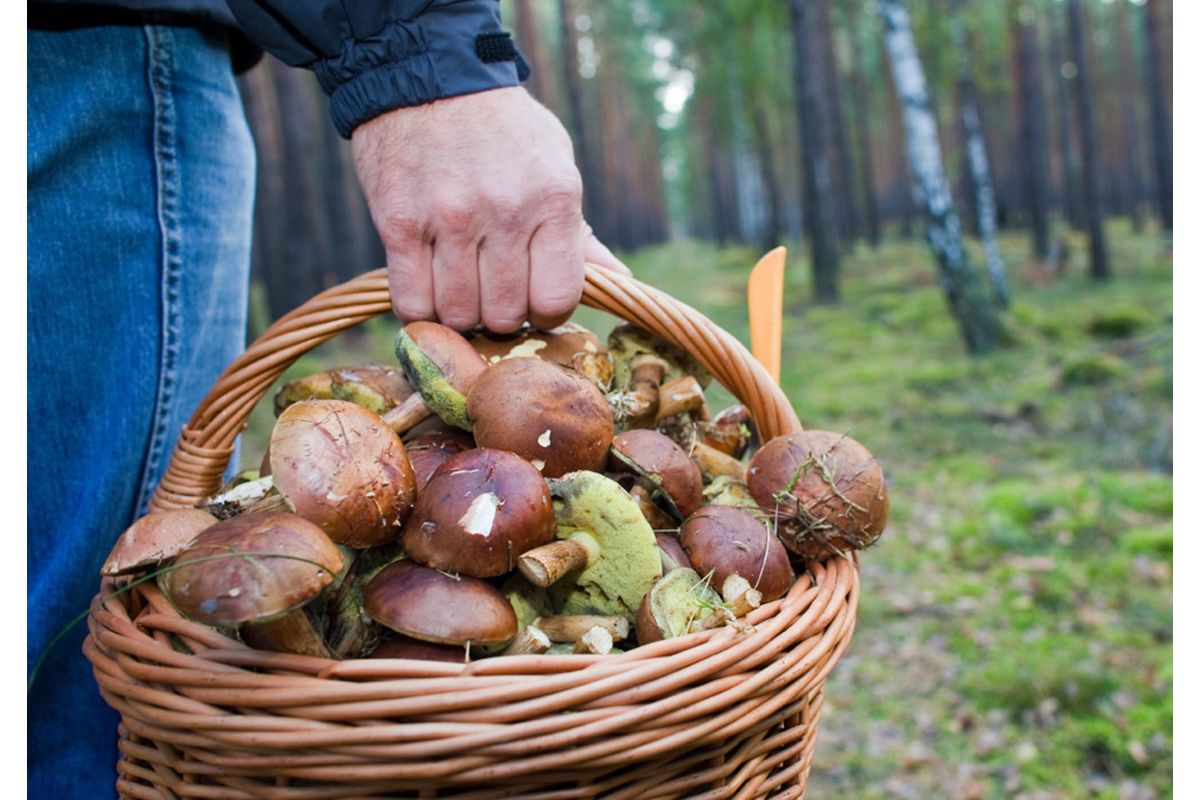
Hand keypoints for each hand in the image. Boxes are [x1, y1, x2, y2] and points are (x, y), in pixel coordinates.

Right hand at [351, 87, 628, 331]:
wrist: (429, 75)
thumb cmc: (503, 129)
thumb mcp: (555, 166)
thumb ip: (580, 233)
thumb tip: (620, 282)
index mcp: (553, 199)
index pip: (557, 299)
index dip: (545, 313)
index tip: (532, 299)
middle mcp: (505, 211)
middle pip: (505, 315)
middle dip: (501, 315)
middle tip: (492, 291)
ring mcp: (449, 218)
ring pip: (458, 314)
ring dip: (459, 313)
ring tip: (460, 287)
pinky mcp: (399, 224)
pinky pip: (412, 301)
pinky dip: (420, 309)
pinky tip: (428, 290)